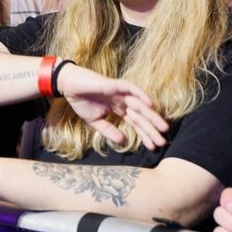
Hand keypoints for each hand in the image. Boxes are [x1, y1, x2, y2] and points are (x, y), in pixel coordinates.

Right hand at [55, 63, 169, 149]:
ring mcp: (120, 92)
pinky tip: (150, 105)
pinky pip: (131, 88)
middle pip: (141, 116)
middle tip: (163, 142)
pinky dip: (141, 94)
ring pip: (140, 104)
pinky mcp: (114, 84)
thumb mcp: (95, 121)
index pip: (135, 123)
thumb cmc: (81, 101)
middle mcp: (123, 100)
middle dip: (152, 128)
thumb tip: (122, 141)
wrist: (68, 86)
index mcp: (119, 108)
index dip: (144, 135)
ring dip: (152, 115)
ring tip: (163, 127)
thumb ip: (108, 130)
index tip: (153, 147)